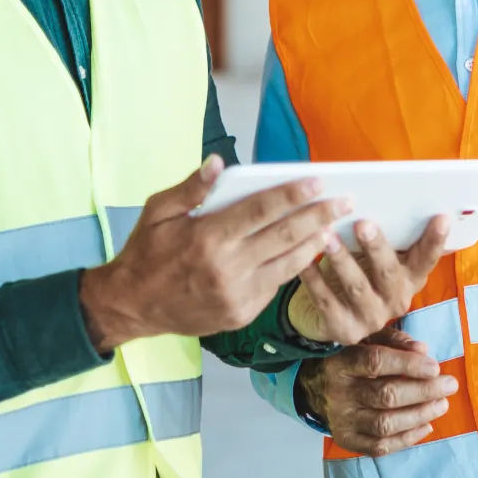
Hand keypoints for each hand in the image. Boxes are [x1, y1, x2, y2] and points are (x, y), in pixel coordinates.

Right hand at [79, 156, 349, 349]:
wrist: (132, 306)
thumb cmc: (145, 252)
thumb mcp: (158, 211)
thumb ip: (191, 188)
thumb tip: (218, 163)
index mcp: (207, 237)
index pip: (261, 210)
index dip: (292, 194)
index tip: (318, 182)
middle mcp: (227, 267)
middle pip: (284, 235)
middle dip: (319, 216)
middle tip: (345, 202)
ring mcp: (236, 295)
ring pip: (287, 264)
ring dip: (315, 244)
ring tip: (335, 227)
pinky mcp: (240, 314)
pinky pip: (275, 286)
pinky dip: (294, 267)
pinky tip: (307, 251)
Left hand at [286, 215, 448, 344]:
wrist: (331, 315)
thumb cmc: (359, 270)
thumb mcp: (378, 256)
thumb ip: (388, 237)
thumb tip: (390, 195)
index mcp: (410, 278)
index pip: (427, 259)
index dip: (435, 240)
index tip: (441, 217)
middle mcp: (396, 300)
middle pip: (388, 272)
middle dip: (376, 247)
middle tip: (363, 223)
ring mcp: (371, 318)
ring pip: (356, 286)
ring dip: (342, 259)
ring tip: (327, 236)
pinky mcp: (344, 330)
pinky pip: (326, 301)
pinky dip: (314, 279)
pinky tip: (304, 261)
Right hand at [297, 328, 458, 455]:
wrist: (310, 385)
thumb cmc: (346, 356)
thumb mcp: (364, 338)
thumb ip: (392, 339)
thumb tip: (423, 351)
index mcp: (341, 361)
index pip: (376, 362)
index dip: (407, 364)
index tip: (435, 366)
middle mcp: (339, 392)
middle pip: (385, 395)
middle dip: (423, 391)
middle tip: (450, 385)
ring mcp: (342, 419)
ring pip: (385, 423)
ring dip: (419, 415)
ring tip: (442, 405)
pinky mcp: (346, 439)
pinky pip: (380, 446)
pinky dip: (407, 439)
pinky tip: (426, 426)